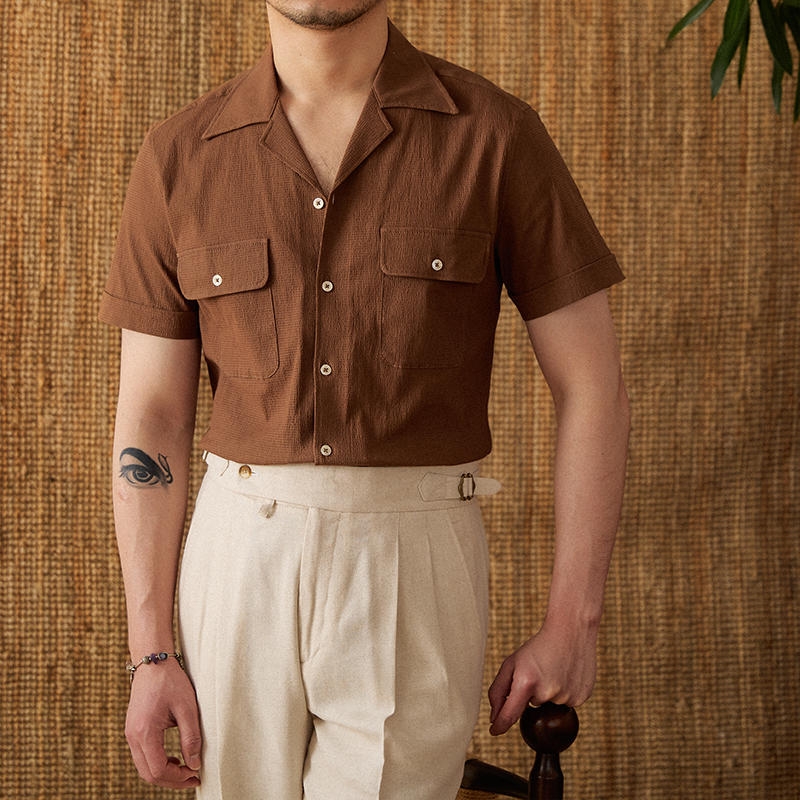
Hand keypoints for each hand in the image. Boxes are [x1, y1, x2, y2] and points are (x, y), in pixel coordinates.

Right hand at [124, 659, 202, 788]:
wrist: (153, 662)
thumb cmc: (171, 681)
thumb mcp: (187, 708)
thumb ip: (191, 737)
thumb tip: (194, 764)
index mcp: (144, 732)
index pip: (158, 770)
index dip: (177, 778)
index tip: (195, 774)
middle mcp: (132, 737)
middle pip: (148, 774)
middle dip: (171, 780)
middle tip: (193, 778)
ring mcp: (130, 734)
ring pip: (143, 768)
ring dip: (164, 773)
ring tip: (186, 769)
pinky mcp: (132, 731)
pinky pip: (142, 756)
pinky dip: (157, 763)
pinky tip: (174, 758)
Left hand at [487, 615, 597, 735]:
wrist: (571, 630)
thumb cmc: (538, 647)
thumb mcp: (512, 662)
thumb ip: (499, 691)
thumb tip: (494, 717)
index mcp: (526, 682)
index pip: (510, 715)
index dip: (500, 725)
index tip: (494, 731)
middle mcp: (547, 692)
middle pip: (532, 705)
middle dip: (532, 691)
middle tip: (540, 669)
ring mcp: (566, 696)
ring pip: (550, 704)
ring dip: (549, 692)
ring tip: (554, 668)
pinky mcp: (581, 697)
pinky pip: (567, 702)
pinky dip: (564, 692)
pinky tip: (566, 673)